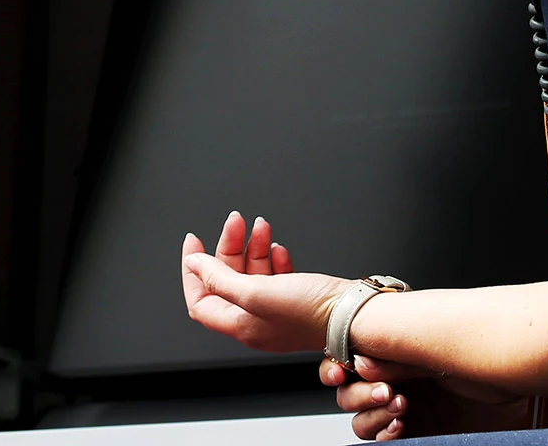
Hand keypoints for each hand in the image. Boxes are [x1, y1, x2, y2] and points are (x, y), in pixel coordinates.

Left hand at [180, 211, 346, 352]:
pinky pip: (275, 277)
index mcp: (241, 326)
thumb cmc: (311, 310)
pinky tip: (279, 248)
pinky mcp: (296, 301)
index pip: (200, 301)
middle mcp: (256, 322)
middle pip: (227, 281)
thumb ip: (219, 279)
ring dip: (254, 247)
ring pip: (253, 274)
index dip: (192, 272)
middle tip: (236, 221)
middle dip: (229, 248)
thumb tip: (193, 264)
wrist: (354, 314)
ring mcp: (277, 311)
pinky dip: (273, 259)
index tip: (194, 243)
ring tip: (261, 226)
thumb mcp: (256, 292)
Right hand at [323, 355, 528, 439]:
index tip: (341, 371)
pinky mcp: (421, 434)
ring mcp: (410, 409)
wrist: (530, 395)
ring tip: (398, 407)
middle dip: (357, 392)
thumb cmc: (493, 360)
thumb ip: (397, 354)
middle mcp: (400, 377)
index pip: (350, 358)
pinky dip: (384, 435)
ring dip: (370, 415)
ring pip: (363, 419)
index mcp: (399, 349)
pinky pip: (385, 440)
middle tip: (384, 389)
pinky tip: (399, 426)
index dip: (338, 365)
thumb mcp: (439, 348)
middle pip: (349, 391)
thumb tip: (361, 359)